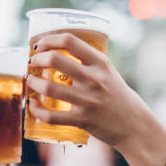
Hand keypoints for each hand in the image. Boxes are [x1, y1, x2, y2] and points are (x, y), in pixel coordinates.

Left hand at [26, 33, 150, 149]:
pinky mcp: (82, 120)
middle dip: (36, 60)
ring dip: (33, 83)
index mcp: (101, 63)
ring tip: (31, 82)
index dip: (49, 39)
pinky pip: (51, 116)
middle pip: (54, 60)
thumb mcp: (109, 73)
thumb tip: (59, 53)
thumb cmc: (119, 97)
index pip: (70, 41)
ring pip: (48, 87)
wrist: (135, 126)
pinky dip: (37, 110)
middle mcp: (94, 79)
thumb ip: (89, 63)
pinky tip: (33, 106)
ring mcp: (87, 100)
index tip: (40, 45)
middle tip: (32, 63)